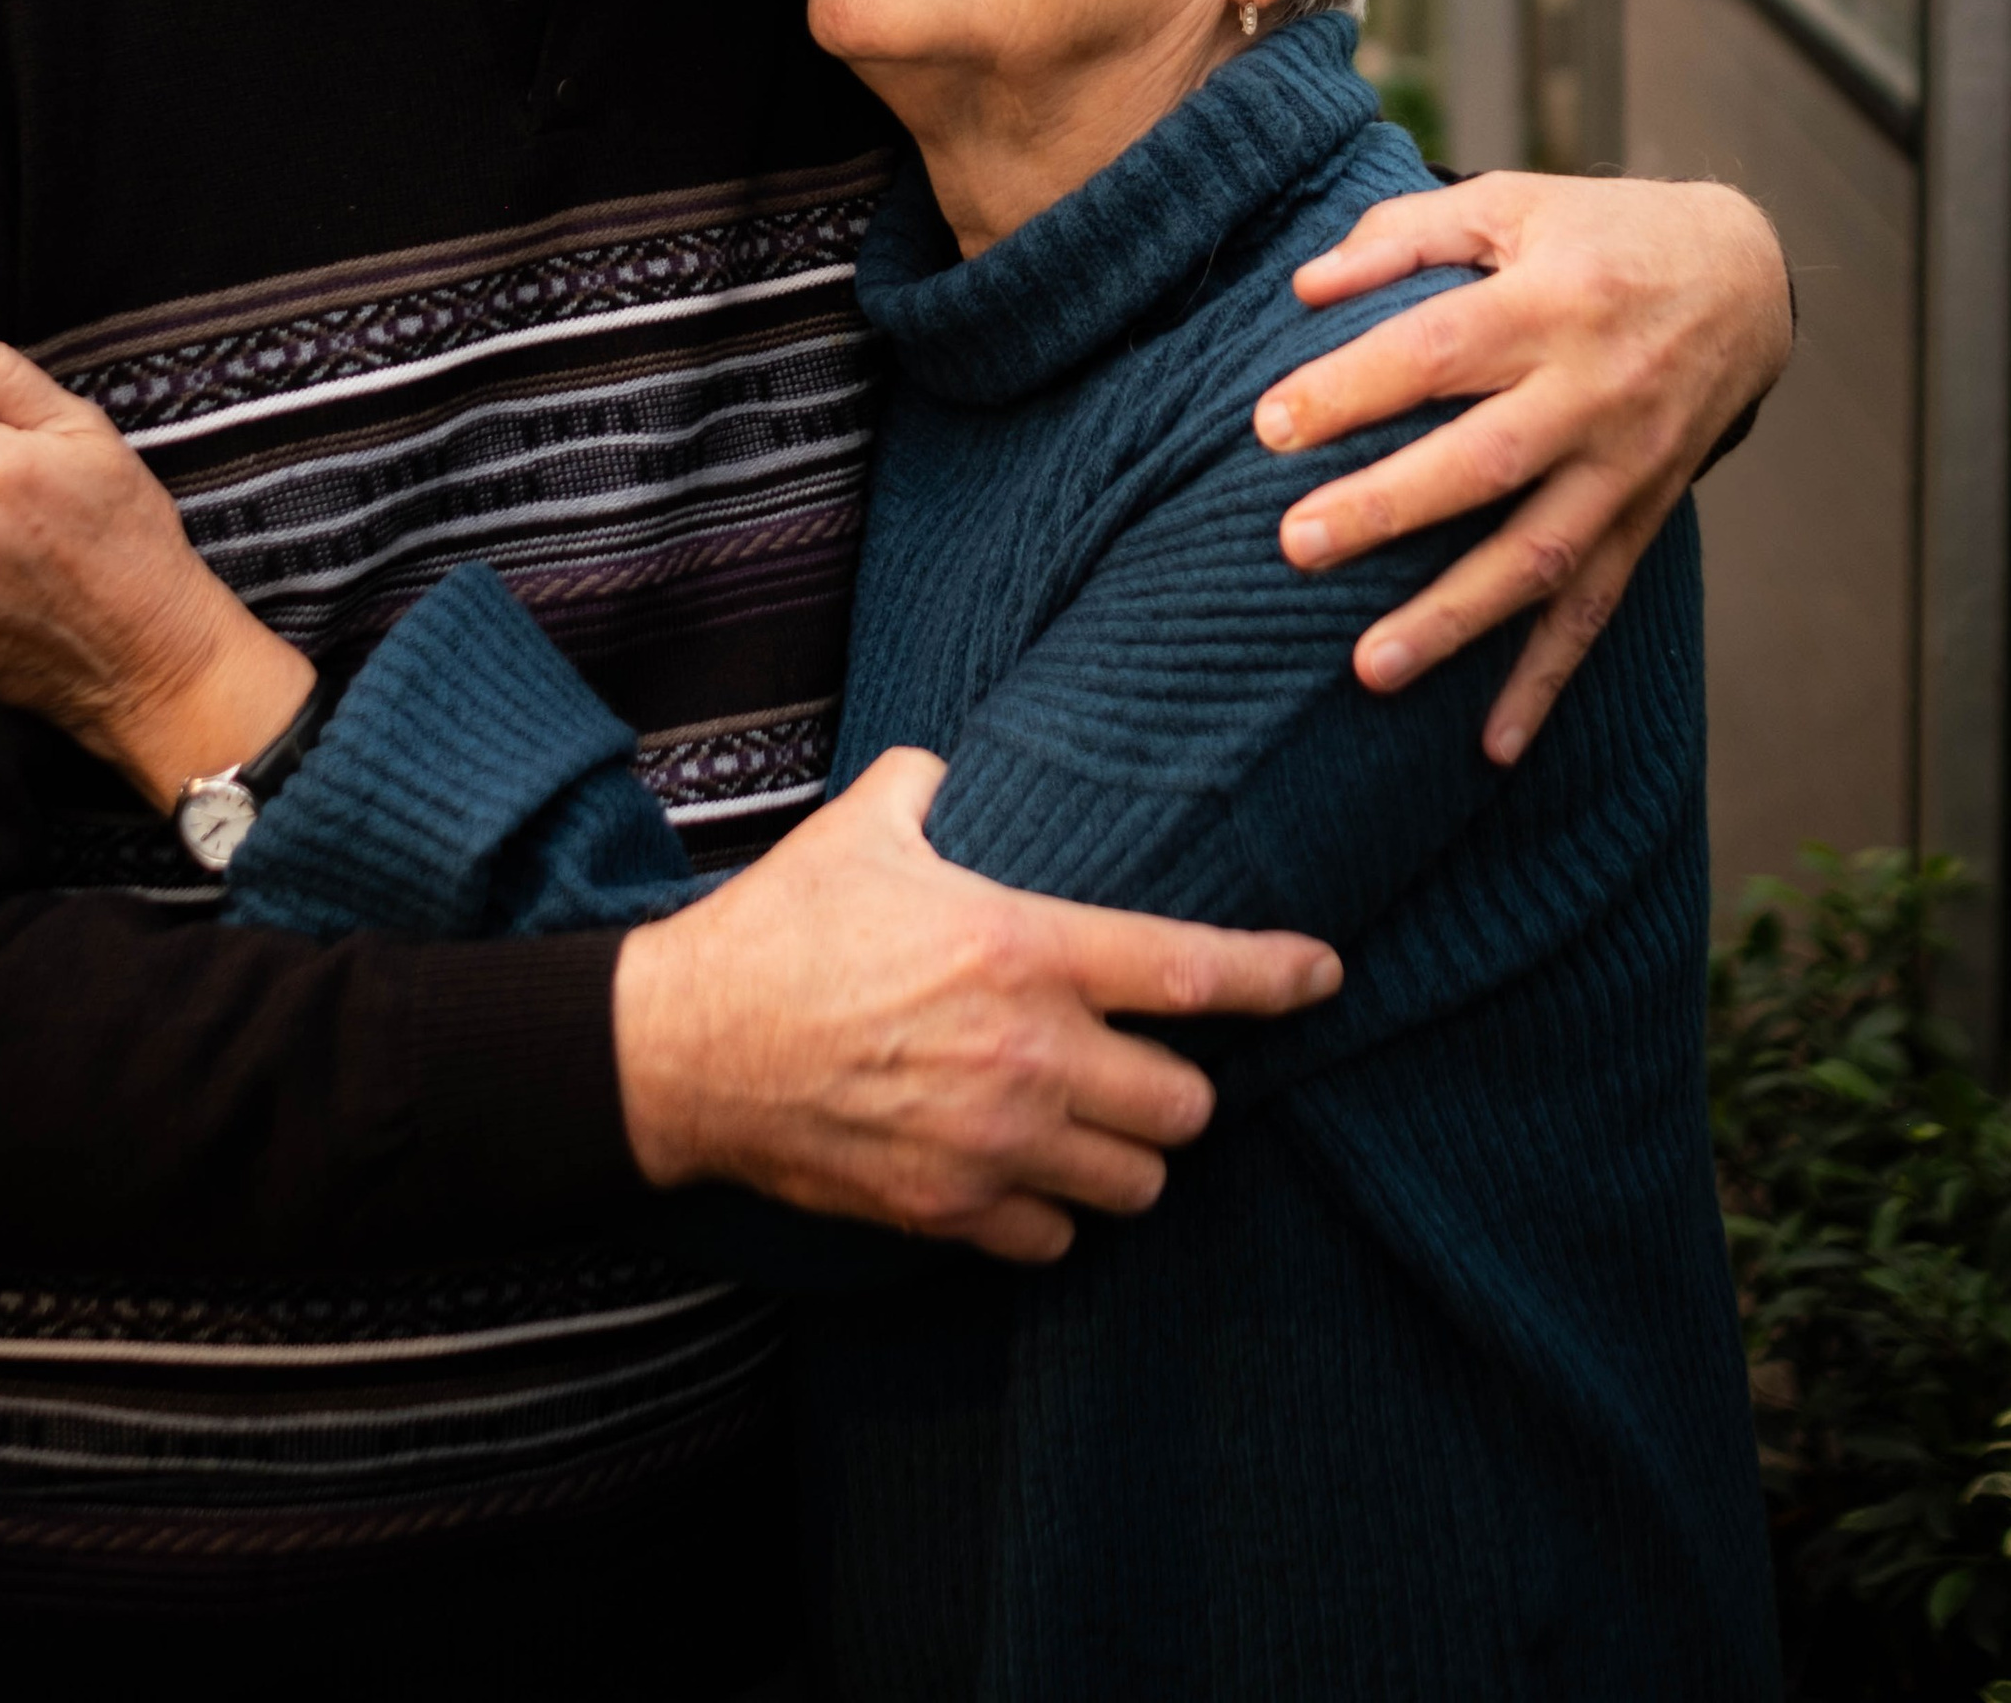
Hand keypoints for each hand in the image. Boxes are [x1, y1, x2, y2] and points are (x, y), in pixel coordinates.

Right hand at [612, 746, 1340, 1266]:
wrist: (685, 1047)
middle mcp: (1026, 1056)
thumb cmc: (780, 925)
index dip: (1278, 975)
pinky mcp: (947, 1212)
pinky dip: (1052, 1213)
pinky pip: (1054, 1239)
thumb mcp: (865, 822)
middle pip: (1186, 1106)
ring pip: (1136, 1184)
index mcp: (1022, 948)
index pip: (1191, 970)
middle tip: (1144, 1063)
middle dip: (1178, 1085)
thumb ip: (936, 786)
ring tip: (1090, 1122)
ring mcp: (990, 1146)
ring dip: (1126, 1155)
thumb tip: (963, 771)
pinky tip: (1023, 1173)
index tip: (1325, 975)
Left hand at [1252, 173, 1790, 768]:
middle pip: (1484, 460)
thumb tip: (1304, 286)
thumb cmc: (1599, 233)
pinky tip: (1493, 745)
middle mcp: (1595, 391)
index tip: (1268, 425)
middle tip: (1295, 544)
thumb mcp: (1509, 201)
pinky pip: (1596, 609)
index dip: (1352, 388)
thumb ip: (1403, 235)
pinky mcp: (1645, 516)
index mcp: (1551, 302)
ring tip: (1369, 669)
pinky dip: (1547, 681)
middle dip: (1389, 507)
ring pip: (1540, 556)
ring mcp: (1626, 466)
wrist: (1745, 278)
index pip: (1436, 350)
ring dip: (1456, 618)